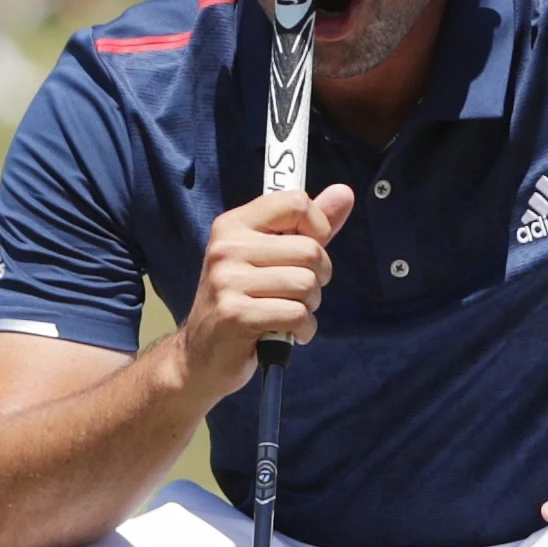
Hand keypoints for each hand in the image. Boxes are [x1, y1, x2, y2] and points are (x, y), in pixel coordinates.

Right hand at [178, 186, 347, 403]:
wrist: (202, 354)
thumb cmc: (244, 301)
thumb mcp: (271, 257)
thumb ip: (308, 227)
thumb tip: (345, 192)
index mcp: (234, 225)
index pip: (295, 202)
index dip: (317, 228)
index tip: (308, 250)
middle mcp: (226, 247)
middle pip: (310, 250)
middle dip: (317, 278)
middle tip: (297, 293)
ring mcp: (228, 281)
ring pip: (307, 284)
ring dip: (309, 306)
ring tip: (289, 313)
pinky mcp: (236, 315)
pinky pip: (297, 315)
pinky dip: (303, 329)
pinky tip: (287, 333)